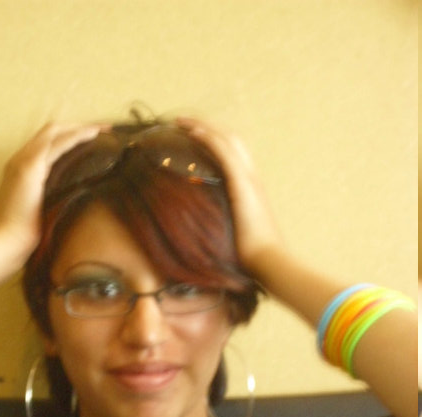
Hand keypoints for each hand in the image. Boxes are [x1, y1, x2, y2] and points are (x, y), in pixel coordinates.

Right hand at [0, 123, 101, 261]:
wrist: (4, 244)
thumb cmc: (22, 239)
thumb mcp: (41, 215)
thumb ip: (53, 203)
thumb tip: (75, 206)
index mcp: (21, 170)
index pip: (47, 143)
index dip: (70, 137)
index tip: (94, 141)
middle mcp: (20, 160)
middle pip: (51, 131)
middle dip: (78, 126)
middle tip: (105, 129)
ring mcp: (23, 162)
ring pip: (54, 132)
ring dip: (81, 127)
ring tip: (104, 129)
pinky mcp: (30, 168)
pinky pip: (57, 144)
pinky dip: (77, 136)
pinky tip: (94, 135)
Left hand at [177, 117, 283, 276]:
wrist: (269, 262)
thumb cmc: (251, 258)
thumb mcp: (232, 237)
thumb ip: (222, 230)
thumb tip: (203, 237)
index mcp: (250, 189)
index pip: (232, 155)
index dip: (213, 142)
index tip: (191, 138)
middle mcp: (251, 178)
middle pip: (230, 140)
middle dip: (206, 127)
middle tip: (181, 123)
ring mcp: (248, 179)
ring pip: (226, 140)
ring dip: (202, 126)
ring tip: (180, 121)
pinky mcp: (242, 185)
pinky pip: (223, 152)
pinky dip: (207, 138)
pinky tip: (191, 131)